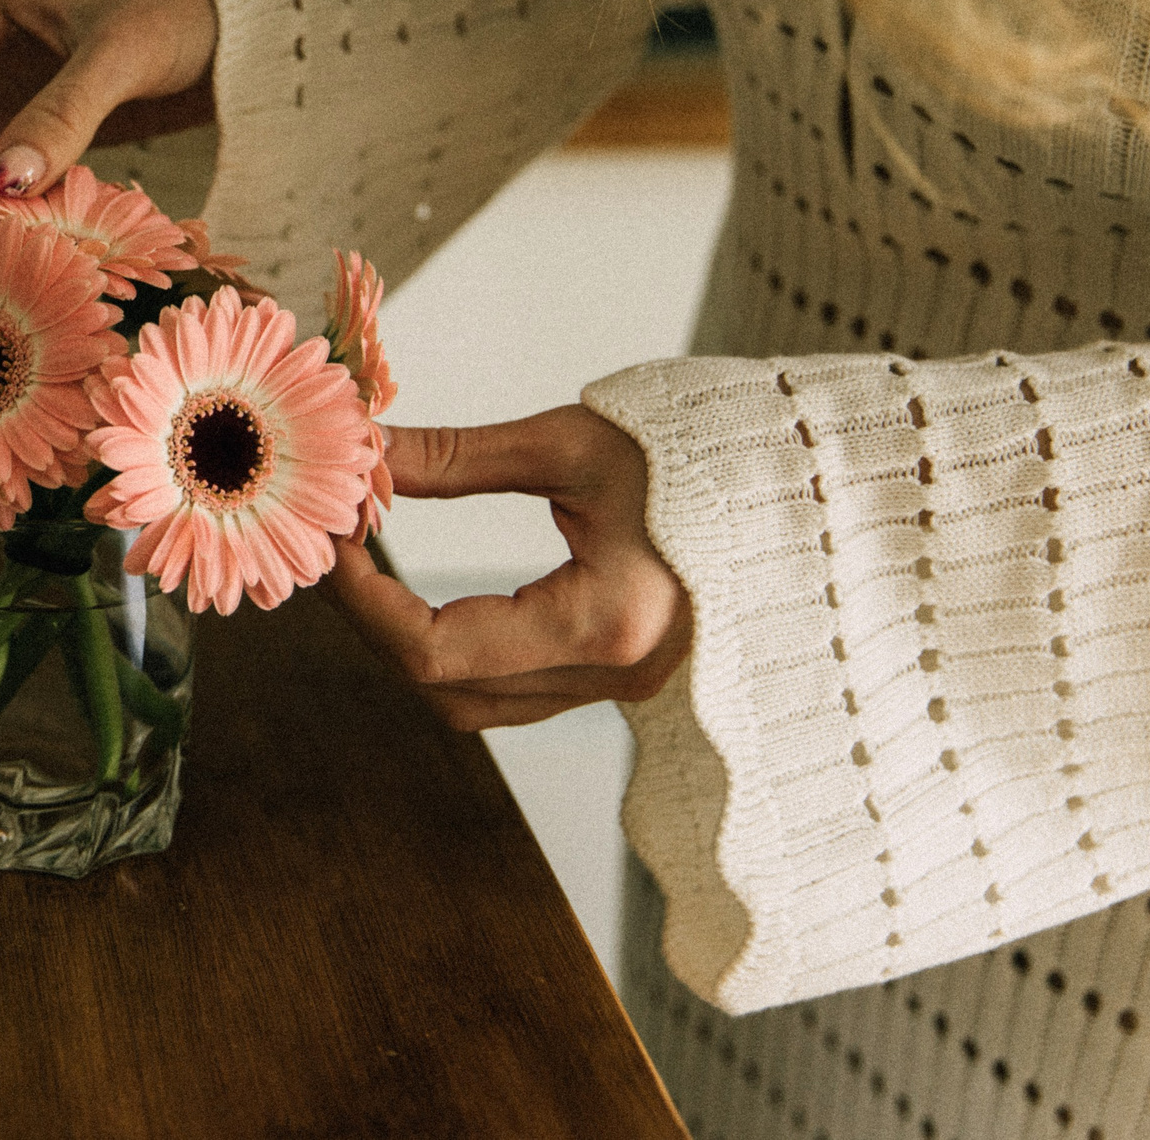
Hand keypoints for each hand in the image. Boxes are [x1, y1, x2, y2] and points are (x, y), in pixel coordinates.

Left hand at [324, 406, 690, 730]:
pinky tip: (431, 594)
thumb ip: (457, 460)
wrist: (816, 484)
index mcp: (603, 625)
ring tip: (372, 569)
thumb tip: (361, 453)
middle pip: (442, 689)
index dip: (361, 599)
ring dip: (408, 645)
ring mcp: (624, 688)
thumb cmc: (711, 452)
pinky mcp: (626, 678)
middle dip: (372, 621)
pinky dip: (456, 651)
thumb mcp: (573, 444)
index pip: (432, 649)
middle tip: (338, 546)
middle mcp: (613, 678)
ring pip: (473, 705)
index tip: (333, 536)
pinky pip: (513, 694)